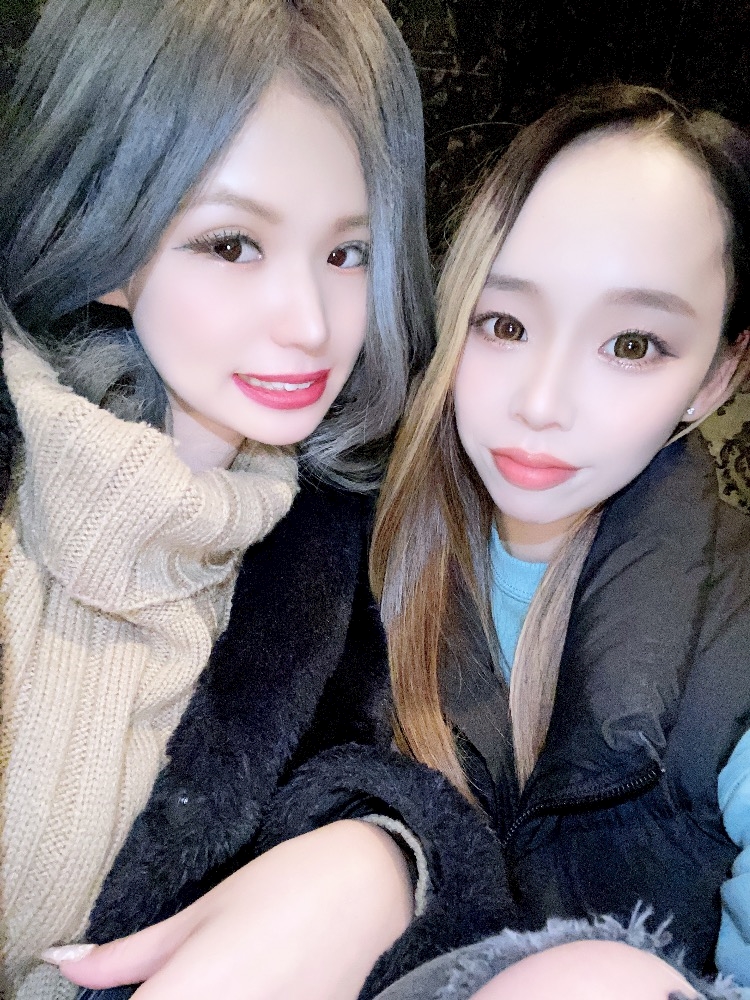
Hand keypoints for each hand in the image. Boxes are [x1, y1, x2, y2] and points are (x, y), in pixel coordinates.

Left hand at [45, 820, 413, 999]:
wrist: (375, 888)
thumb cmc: (286, 885)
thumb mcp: (203, 910)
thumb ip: (130, 952)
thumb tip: (68, 964)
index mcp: (185, 995)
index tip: (141, 987)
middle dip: (166, 998)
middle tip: (188, 975)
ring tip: (225, 974)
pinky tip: (257, 984)